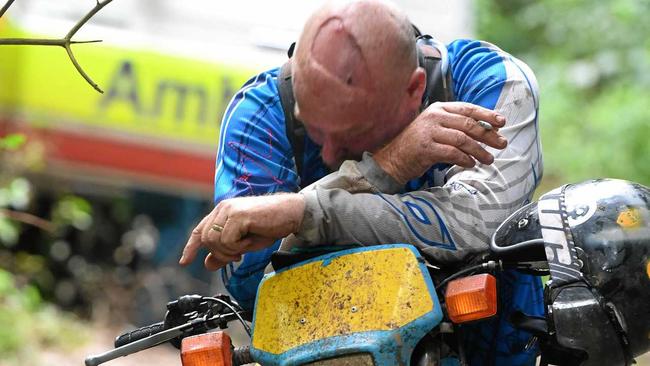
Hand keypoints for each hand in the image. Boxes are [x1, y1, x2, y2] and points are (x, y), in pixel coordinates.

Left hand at [179, 193, 304, 270]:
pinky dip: (239, 247)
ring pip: (214, 241)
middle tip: (238, 256)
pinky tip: (250, 241)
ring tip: (246, 246)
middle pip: (205, 239)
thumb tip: (208, 263)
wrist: (290, 214)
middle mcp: (223, 208)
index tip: (184, 262)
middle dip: (220, 254)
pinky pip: (227, 240)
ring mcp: (229, 210)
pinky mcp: (238, 215)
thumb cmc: (271, 225)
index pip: (199, 230)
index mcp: (222, 212)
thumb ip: (226, 252)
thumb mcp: (245, 243)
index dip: (191, 247)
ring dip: (230, 251)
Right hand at [374, 102, 506, 183]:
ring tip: (488, 159)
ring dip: (479, 150)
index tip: (502, 122)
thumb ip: (456, 125)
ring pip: (462, 139)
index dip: (487, 115)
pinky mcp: (426, 148)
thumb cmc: (418, 144)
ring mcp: (429, 132)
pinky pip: (452, 153)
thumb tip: (486, 129)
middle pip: (468, 124)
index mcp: (439, 109)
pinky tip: (471, 164)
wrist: (393, 159)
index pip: (467, 108)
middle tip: (502, 144)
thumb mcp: (436, 128)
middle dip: (488, 135)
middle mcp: (434, 117)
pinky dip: (464, 159)